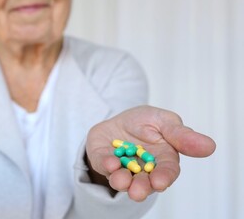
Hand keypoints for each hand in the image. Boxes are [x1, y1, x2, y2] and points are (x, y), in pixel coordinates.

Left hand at [85, 105, 215, 201]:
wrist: (118, 119)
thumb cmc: (146, 122)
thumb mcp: (165, 121)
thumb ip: (181, 135)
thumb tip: (209, 146)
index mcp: (162, 160)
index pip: (166, 172)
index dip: (164, 177)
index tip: (160, 182)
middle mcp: (142, 169)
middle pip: (144, 183)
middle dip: (141, 187)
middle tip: (138, 192)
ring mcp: (121, 167)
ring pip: (122, 179)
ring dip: (121, 181)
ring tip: (121, 180)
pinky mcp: (102, 160)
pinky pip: (103, 164)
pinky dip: (106, 164)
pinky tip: (109, 163)